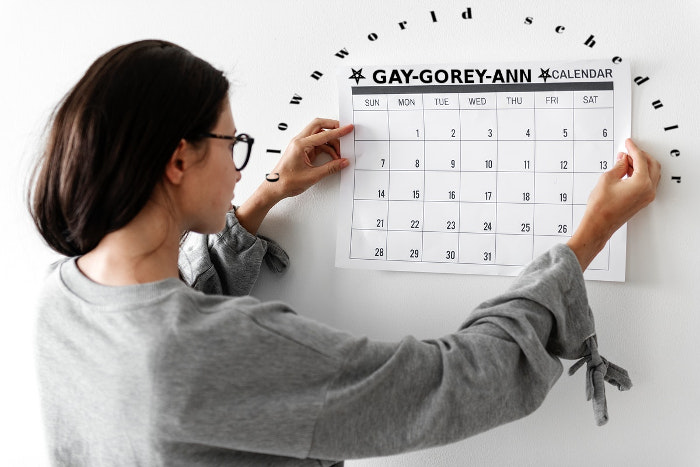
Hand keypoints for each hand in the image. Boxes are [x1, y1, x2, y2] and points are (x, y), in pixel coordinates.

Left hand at [234, 118, 352, 234]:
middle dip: (333, 127)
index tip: (348, 128)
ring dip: (331, 142)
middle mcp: (299, 141)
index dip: (338, 131)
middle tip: (344, 132)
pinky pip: (317, 144)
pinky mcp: (302, 151)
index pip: (323, 134)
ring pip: (319, 135)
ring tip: (339, 154)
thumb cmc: (286, 181)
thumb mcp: (312, 176)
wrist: (275, 188)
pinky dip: (326, 148)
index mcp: (300, 144)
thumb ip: (330, 168)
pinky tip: (333, 157)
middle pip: (319, 125)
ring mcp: (300, 145)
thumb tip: (343, 162)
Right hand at [567, 138, 660, 270]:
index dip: (633, 149)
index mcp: (641, 183)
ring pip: (651, 174)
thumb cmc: (601, 208)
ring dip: (641, 165)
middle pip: (651, 165)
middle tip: (627, 151)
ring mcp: (646, 197)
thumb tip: (624, 160)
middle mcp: (648, 190)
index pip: (640, 159)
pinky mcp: (642, 201)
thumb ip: (619, 166)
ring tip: (625, 161)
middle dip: (640, 156)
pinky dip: (640, 174)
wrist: (598, 225)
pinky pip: (647, 182)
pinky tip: (628, 172)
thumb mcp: (607, 179)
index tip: (628, 143)